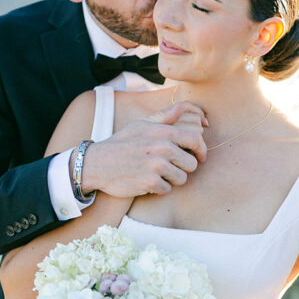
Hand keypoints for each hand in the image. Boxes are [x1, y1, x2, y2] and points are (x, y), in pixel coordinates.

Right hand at [81, 102, 207, 197]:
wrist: (98, 163)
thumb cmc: (122, 143)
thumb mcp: (142, 125)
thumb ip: (165, 117)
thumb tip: (184, 108)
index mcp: (163, 132)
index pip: (196, 140)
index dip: (201, 150)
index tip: (199, 157)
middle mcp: (162, 147)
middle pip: (191, 164)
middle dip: (182, 168)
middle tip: (168, 168)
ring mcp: (156, 165)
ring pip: (182, 179)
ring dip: (171, 180)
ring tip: (156, 174)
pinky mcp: (150, 182)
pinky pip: (167, 189)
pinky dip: (158, 188)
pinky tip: (146, 181)